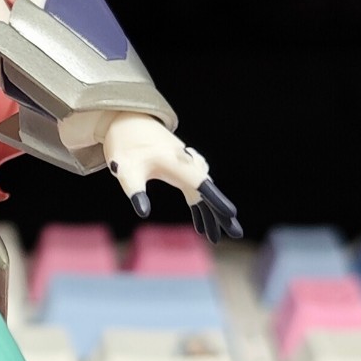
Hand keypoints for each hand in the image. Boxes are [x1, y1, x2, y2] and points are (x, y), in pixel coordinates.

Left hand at [102, 112, 241, 242]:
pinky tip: (200, 225)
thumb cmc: (125, 145)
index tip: (231, 214)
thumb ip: (135, 191)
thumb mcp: (126, 170)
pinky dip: (200, 206)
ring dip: (211, 213)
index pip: (201, 185)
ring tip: (216, 239)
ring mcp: (185, 166)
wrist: (126, 121)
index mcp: (176, 163)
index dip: (216, 200)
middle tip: (235, 234)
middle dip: (221, 213)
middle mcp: (186, 163)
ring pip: (203, 192)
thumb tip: (143, 213)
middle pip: (208, 191)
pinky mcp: (179, 169)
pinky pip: (195, 190)